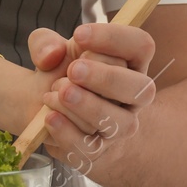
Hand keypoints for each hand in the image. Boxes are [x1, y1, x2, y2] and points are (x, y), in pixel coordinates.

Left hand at [26, 22, 157, 173]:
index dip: (114, 38)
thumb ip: (45, 43)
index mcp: (130, 63)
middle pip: (142, 88)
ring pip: (119, 122)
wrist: (46, 113)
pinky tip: (50, 118)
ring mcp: (120, 126)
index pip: (141, 46)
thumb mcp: (49, 52)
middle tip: (73, 70)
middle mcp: (133, 96)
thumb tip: (52, 55)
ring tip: (57, 94)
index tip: (79, 34)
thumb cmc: (60, 76)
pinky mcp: (100, 152)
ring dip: (87, 106)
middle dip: (107, 78)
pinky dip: (68, 133)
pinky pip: (92, 148)